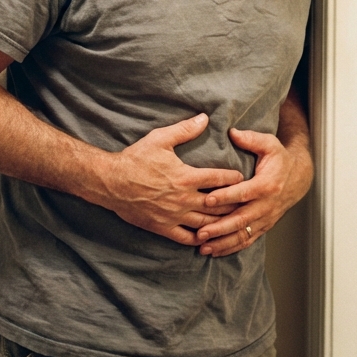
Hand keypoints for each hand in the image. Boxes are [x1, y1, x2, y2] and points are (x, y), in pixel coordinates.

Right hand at [100, 113, 244, 245]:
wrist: (111, 182)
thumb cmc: (135, 159)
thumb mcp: (160, 139)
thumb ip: (184, 130)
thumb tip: (204, 118)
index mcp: (186, 176)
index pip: (218, 178)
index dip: (233, 178)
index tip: (242, 177)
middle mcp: (183, 198)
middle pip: (217, 204)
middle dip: (234, 203)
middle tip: (246, 202)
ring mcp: (174, 215)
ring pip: (205, 223)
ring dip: (221, 222)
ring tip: (233, 220)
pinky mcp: (163, 227)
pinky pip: (186, 237)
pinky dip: (199, 238)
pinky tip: (207, 237)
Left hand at [193, 126, 312, 257]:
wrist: (298, 177)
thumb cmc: (279, 159)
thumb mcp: (270, 144)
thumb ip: (251, 138)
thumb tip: (232, 132)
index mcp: (267, 184)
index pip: (244, 192)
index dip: (226, 196)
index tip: (207, 199)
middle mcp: (267, 205)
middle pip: (242, 219)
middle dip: (220, 227)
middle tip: (201, 232)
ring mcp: (266, 218)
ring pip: (243, 234)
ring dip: (223, 242)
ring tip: (203, 247)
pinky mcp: (264, 226)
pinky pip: (247, 240)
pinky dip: (231, 248)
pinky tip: (214, 251)